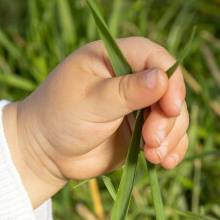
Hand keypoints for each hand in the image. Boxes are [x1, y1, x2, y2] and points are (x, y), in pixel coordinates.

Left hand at [3, 37, 188, 207]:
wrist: (44, 153)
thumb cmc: (58, 118)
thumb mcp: (90, 102)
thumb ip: (126, 91)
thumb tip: (162, 78)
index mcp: (113, 57)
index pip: (155, 57)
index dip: (171, 80)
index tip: (172, 108)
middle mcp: (130, 78)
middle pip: (169, 88)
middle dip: (168, 116)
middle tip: (153, 139)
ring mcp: (138, 105)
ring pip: (174, 114)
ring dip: (171, 135)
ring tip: (154, 155)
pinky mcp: (142, 129)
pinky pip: (169, 135)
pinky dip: (173, 147)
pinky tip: (166, 162)